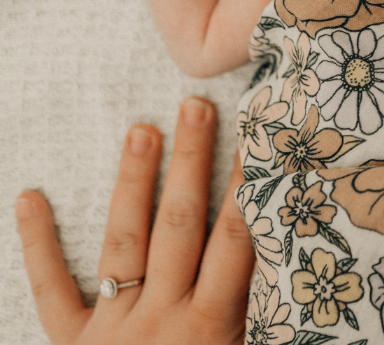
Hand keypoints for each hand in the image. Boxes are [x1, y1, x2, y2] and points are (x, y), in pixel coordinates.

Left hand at [16, 98, 253, 344]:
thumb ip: (270, 328)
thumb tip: (307, 291)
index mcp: (210, 329)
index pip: (235, 244)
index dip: (249, 191)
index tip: (262, 144)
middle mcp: (160, 318)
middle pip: (181, 227)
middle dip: (192, 165)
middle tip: (197, 108)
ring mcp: (111, 327)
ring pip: (124, 242)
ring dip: (133, 183)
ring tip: (142, 127)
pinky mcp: (70, 343)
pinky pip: (52, 289)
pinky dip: (38, 244)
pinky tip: (29, 197)